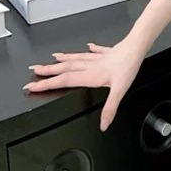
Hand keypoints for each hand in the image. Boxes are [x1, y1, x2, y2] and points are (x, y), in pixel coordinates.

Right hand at [24, 38, 139, 128]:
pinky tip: (88, 46)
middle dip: (47, 71)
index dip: (47, 84)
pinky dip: (89, 50)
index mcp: (91, 75)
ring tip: (52, 59)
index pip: (64, 81)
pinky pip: (94, 52)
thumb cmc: (128, 66)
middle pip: (64, 69)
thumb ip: (110, 108)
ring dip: (62, 60)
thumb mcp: (120, 91)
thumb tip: (103, 123)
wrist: (137, 47)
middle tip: (34, 72)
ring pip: (75, 59)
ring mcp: (98, 59)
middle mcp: (91, 66)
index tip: (33, 86)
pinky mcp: (107, 53)